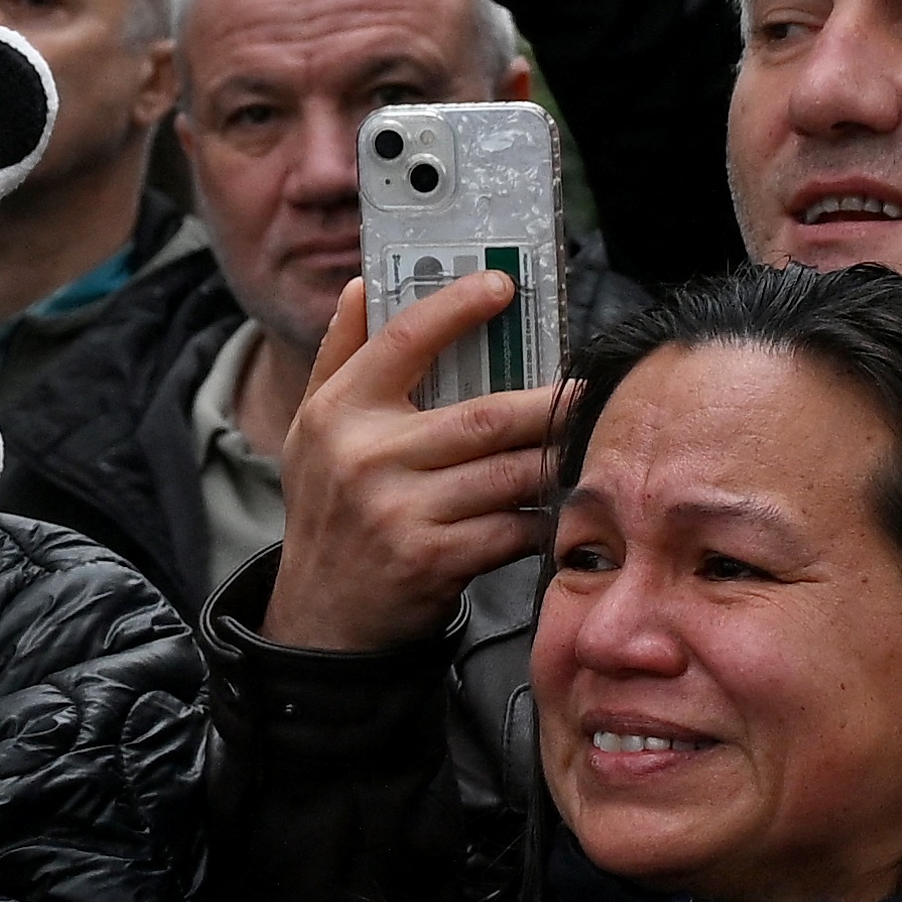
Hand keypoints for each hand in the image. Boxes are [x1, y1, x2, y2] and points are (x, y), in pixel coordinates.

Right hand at [265, 275, 566, 654]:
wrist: (319, 617)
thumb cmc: (327, 510)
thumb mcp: (311, 429)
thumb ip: (339, 355)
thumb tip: (362, 284)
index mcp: (338, 411)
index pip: (405, 340)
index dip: (457, 306)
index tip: (501, 285)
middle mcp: (367, 457)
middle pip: (486, 415)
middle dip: (550, 403)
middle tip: (591, 389)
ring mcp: (401, 511)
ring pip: (508, 473)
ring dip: (556, 460)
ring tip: (585, 443)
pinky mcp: (433, 560)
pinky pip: (511, 528)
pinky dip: (543, 517)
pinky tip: (559, 506)